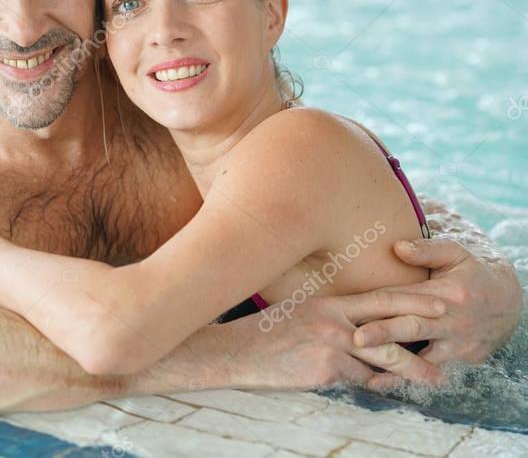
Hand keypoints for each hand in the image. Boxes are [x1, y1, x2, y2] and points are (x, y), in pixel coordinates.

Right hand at [211, 292, 446, 390]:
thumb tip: (362, 327)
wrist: (236, 352)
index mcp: (329, 303)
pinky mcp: (324, 371)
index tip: (439, 300)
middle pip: (388, 327)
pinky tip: (372, 388)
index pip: (380, 298)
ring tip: (432, 378)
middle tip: (449, 330)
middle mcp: (333, 321)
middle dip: (422, 330)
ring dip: (408, 371)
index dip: (413, 298)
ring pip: (379, 360)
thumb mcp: (302, 312)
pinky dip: (363, 385)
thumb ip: (334, 317)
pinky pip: (355, 381)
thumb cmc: (268, 333)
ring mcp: (329, 346)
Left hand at [352, 238, 522, 379]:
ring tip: (368, 375)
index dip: (378, 305)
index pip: (407, 298)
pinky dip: (411, 378)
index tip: (353, 310)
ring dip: (396, 367)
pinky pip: (433, 372)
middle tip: (356, 340)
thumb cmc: (472, 272)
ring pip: (423, 358)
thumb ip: (427, 250)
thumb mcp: (455, 253)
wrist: (508, 301)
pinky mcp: (464, 361)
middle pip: (413, 328)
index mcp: (448, 293)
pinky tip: (386, 384)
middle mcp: (454, 321)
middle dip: (384, 335)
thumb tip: (398, 247)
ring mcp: (460, 345)